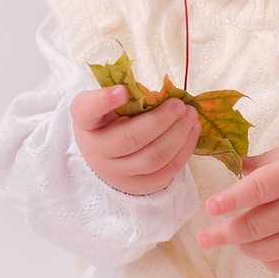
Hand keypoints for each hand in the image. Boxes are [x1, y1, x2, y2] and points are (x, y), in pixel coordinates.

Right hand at [71, 85, 202, 195]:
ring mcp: (117, 173)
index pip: (87, 110)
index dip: (104, 101)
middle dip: (161, 121)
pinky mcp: (139, 186)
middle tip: (179, 105)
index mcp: (86, 122)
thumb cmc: (111, 121)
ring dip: (178, 135)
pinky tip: (192, 130)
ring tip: (190, 116)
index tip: (122, 91)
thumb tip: (165, 92)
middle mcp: (97, 150)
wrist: (105, 156)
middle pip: (131, 139)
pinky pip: (167, 171)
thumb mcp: (109, 105)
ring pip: (153, 158)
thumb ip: (128, 95)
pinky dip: (185, 149)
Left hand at [195, 137, 278, 272]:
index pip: (257, 189)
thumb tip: (232, 165)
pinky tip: (260, 249)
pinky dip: (266, 259)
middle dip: (224, 233)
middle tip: (204, 238)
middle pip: (255, 226)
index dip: (232, 199)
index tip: (210, 206)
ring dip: (243, 246)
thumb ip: (263, 163)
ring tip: (234, 239)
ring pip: (265, 248)